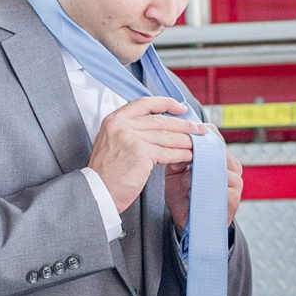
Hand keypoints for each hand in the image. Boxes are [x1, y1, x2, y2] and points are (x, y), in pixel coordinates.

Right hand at [89, 97, 203, 213]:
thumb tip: (159, 126)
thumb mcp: (113, 142)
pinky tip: (190, 156)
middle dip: (184, 124)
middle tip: (199, 128)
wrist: (97, 192)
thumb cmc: (106, 173)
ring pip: (167, 136)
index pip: (145, 103)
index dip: (166, 103)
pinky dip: (182, 154)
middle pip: (161, 120)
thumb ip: (131, 131)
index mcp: (114, 120)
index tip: (181, 107)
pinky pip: (169, 152)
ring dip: (186, 141)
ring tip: (198, 143)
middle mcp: (122, 125)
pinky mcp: (141, 153)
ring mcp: (131, 138)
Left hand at [167, 142, 241, 232]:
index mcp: (221, 158)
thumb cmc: (184, 199)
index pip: (214, 137)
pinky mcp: (234, 197)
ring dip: (196, 174)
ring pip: (215, 167)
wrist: (190, 226)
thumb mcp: (176, 175)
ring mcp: (236, 182)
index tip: (182, 140)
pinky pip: (218, 186)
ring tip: (185, 185)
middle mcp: (232, 167)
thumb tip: (179, 148)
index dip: (199, 135)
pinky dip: (201, 188)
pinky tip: (192, 194)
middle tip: (179, 162)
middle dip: (195, 155)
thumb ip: (178, 159)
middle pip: (216, 149)